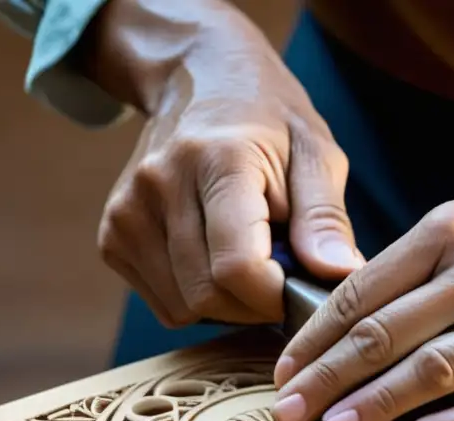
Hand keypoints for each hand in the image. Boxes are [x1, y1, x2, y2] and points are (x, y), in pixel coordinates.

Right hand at [90, 1, 363, 327]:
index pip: (237, 267)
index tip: (298, 285)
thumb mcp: (314, 153)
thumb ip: (325, 217)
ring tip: (246, 258)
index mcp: (219, 160)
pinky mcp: (112, 236)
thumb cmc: (269, 121)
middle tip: (278, 273)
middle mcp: (161, 184)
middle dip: (253, 304)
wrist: (198, 80)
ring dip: (225, 304)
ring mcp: (127, 212)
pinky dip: (195, 297)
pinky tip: (213, 258)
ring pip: (183, 308)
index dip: (275, 296)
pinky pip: (163, 304)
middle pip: (208, 296)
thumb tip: (341, 274)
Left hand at [269, 197, 453, 420]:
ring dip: (378, 402)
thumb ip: (409, 269)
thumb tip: (331, 326)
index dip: (315, 338)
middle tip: (289, 412)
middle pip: (388, 331)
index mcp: (451, 230)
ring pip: (437, 365)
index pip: (362, 291)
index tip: (283, 373)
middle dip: (329, 377)